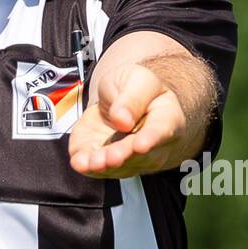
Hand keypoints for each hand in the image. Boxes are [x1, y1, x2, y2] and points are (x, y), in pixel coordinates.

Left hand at [69, 61, 187, 178]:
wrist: (121, 102)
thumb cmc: (135, 90)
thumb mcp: (136, 79)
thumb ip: (132, 97)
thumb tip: (122, 119)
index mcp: (167, 118)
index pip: (162, 131)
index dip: (151, 139)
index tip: (140, 145)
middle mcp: (153, 146)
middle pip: (140, 156)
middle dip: (123, 155)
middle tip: (112, 157)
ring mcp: (130, 159)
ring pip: (119, 167)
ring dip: (104, 166)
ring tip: (92, 162)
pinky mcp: (106, 162)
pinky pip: (98, 169)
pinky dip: (87, 167)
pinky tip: (80, 163)